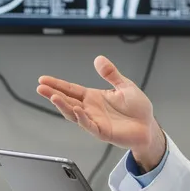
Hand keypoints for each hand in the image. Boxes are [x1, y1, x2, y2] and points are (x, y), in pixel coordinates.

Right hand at [37, 56, 165, 167]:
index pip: (71, 89)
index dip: (57, 84)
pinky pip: (89, 125)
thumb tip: (99, 59)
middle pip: (67, 101)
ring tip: (53, 97)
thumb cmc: (138, 109)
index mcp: (93, 97)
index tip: (43, 80)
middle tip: (41, 87)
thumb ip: (111, 74)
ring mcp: (95, 121)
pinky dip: (82, 118)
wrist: (148, 127)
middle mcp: (90, 109)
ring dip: (63, 106)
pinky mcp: (102, 132)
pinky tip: (76, 110)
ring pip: (74, 113)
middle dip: (53, 94)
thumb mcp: (124, 85)